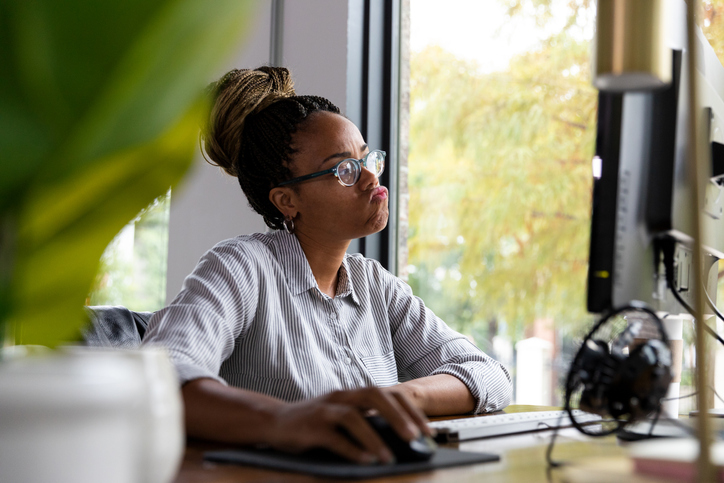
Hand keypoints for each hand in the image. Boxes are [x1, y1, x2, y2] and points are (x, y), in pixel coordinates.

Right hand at [266, 386, 430, 463]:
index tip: (427, 431)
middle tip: (414, 438)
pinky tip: (366, 461)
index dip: (410, 410)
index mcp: (353, 394)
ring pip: (353, 417)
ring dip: (374, 437)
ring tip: (389, 457)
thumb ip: (367, 422)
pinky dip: (352, 449)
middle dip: (397, 416)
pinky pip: (334, 438)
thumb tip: (400, 439)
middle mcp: (341, 397)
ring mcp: (324, 410)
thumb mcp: (343, 418)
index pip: (388, 393)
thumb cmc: (315, 423)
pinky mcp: (311, 428)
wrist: (274, 422)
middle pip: (375, 395)